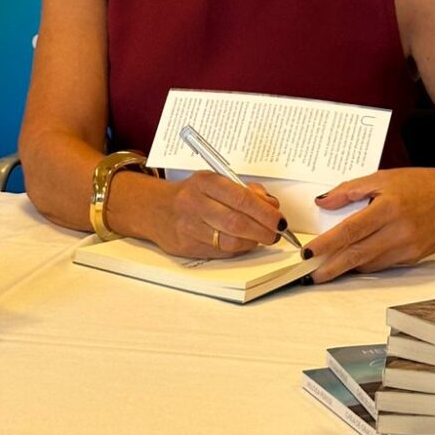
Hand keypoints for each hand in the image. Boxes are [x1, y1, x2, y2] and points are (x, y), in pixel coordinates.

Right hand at [150, 171, 286, 259]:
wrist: (155, 209)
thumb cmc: (191, 194)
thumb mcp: (215, 182)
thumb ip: (245, 191)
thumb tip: (271, 206)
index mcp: (205, 182)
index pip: (241, 198)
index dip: (265, 212)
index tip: (279, 219)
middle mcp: (194, 203)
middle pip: (237, 223)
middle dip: (263, 231)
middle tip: (275, 233)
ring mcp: (189, 227)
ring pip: (230, 242)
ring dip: (252, 242)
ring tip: (260, 238)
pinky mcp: (186, 247)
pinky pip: (220, 253)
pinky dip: (237, 250)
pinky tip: (242, 243)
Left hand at [302, 168, 434, 281]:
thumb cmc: (423, 184)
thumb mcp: (384, 177)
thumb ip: (350, 190)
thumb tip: (323, 201)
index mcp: (389, 207)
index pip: (350, 230)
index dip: (326, 244)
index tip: (308, 252)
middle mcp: (399, 231)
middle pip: (357, 255)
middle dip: (331, 267)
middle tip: (311, 274)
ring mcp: (408, 248)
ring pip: (369, 264)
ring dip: (347, 268)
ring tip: (327, 268)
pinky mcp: (414, 258)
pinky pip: (383, 265)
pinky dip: (366, 263)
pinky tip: (354, 261)